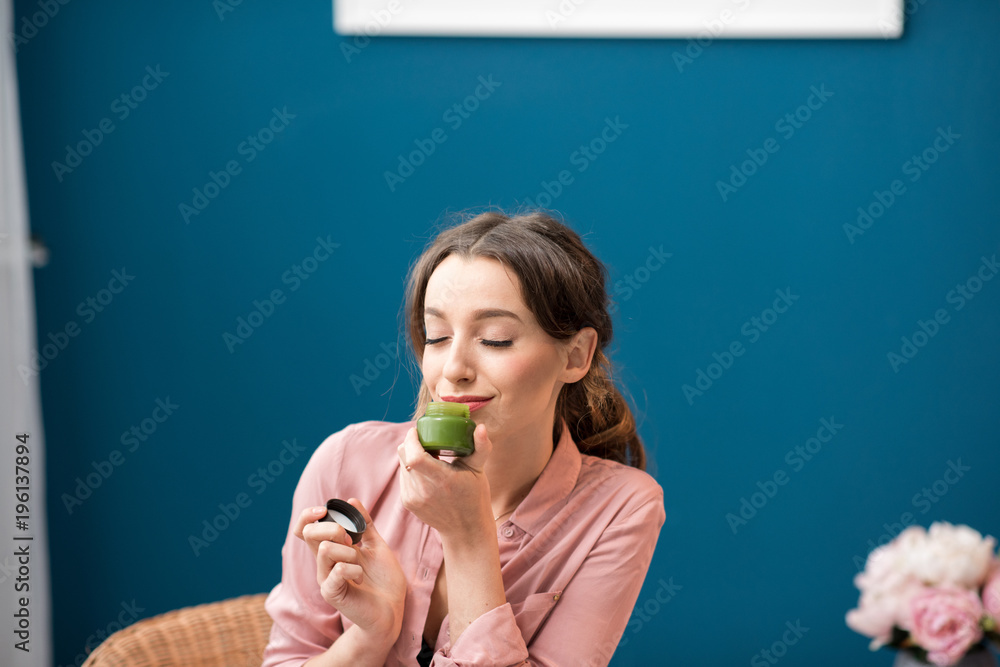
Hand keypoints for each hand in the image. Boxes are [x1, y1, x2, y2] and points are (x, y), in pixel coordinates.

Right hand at [295, 498, 406, 639]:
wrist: (392, 609)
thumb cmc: (383, 579)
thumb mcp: (377, 545)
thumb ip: (365, 524)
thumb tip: (352, 500)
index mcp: (331, 550)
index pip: (304, 529)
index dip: (308, 516)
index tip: (324, 509)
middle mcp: (323, 563)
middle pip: (309, 534)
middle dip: (333, 528)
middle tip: (353, 541)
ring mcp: (326, 579)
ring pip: (325, 549)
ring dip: (349, 551)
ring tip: (360, 562)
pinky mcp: (332, 593)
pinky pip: (337, 571)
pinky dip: (354, 568)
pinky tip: (361, 576)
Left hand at [397, 423, 493, 540]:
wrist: (465, 529)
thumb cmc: (474, 496)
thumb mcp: (479, 471)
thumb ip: (481, 447)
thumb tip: (481, 427)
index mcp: (443, 480)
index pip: (414, 457)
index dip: (411, 439)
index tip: (417, 430)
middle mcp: (424, 491)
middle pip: (404, 456)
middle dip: (411, 443)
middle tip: (425, 439)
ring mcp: (413, 498)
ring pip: (402, 464)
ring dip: (410, 455)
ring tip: (428, 455)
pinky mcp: (408, 503)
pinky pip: (403, 476)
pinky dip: (411, 468)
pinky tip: (425, 470)